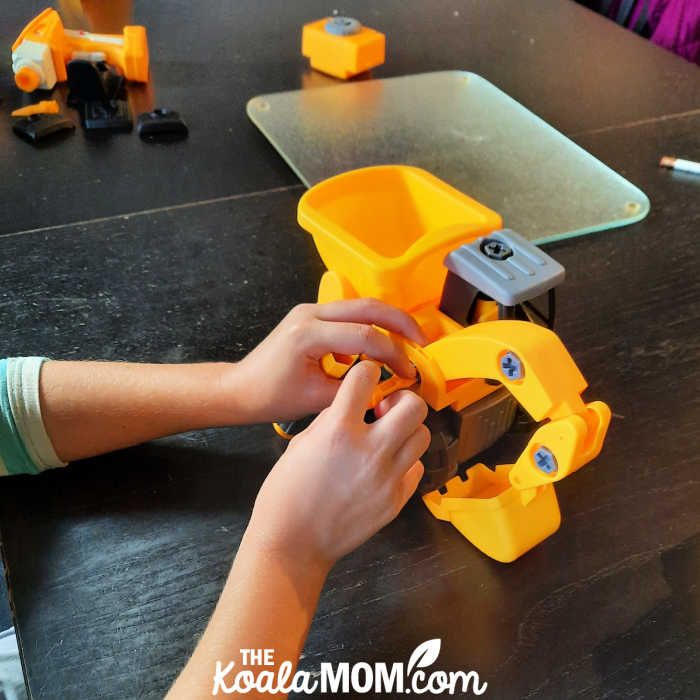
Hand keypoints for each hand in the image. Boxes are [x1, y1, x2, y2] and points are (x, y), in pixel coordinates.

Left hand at [230, 298, 426, 422]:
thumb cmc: (270, 397)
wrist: (240, 388)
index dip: (394, 355)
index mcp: (309, 334)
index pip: (365, 336)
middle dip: (401, 323)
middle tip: (423, 342)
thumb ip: (355, 389)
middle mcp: (310, 313)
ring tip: (407, 343)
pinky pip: (347, 315)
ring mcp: (309, 310)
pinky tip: (372, 352)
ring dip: (386, 322)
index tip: (409, 373)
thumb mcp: (317, 399)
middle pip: (368, 307)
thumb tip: (388, 387)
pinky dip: (366, 328)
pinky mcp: (310, 316)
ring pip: (360, 307)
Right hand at [247, 361, 429, 569]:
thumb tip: (353, 404)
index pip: (367, 377)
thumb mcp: (302, 442)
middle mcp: (369, 450)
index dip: (367, 372)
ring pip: (422, 434)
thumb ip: (332, 418)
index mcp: (339, 430)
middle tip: (386, 410)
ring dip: (406, 430)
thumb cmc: (287, 494)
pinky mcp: (396, 499)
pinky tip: (387, 465)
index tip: (367, 378)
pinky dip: (405, 461)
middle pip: (414, 405)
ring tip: (388, 437)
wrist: (293, 543)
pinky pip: (416, 468)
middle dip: (401, 400)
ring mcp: (387, 477)